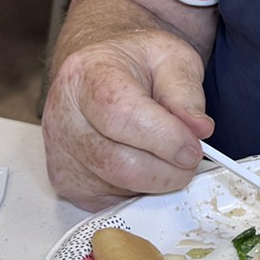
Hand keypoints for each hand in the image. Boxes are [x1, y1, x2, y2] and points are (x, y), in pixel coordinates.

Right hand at [43, 24, 215, 210]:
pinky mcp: (66, 182)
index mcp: (87, 75)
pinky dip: (138, 190)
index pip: (122, 116)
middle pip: (120, 163)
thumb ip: (186, 91)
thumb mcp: (170, 57)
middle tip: (191, 157)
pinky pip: (112, 201)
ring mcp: (60, 153)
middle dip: (168, 169)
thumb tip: (199, 129)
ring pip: (119, 187)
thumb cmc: (134, 64)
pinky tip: (143, 163)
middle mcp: (63, 116)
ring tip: (166, 153)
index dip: (164, 139)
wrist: (99, 71)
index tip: (194, 148)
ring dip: (156, 180)